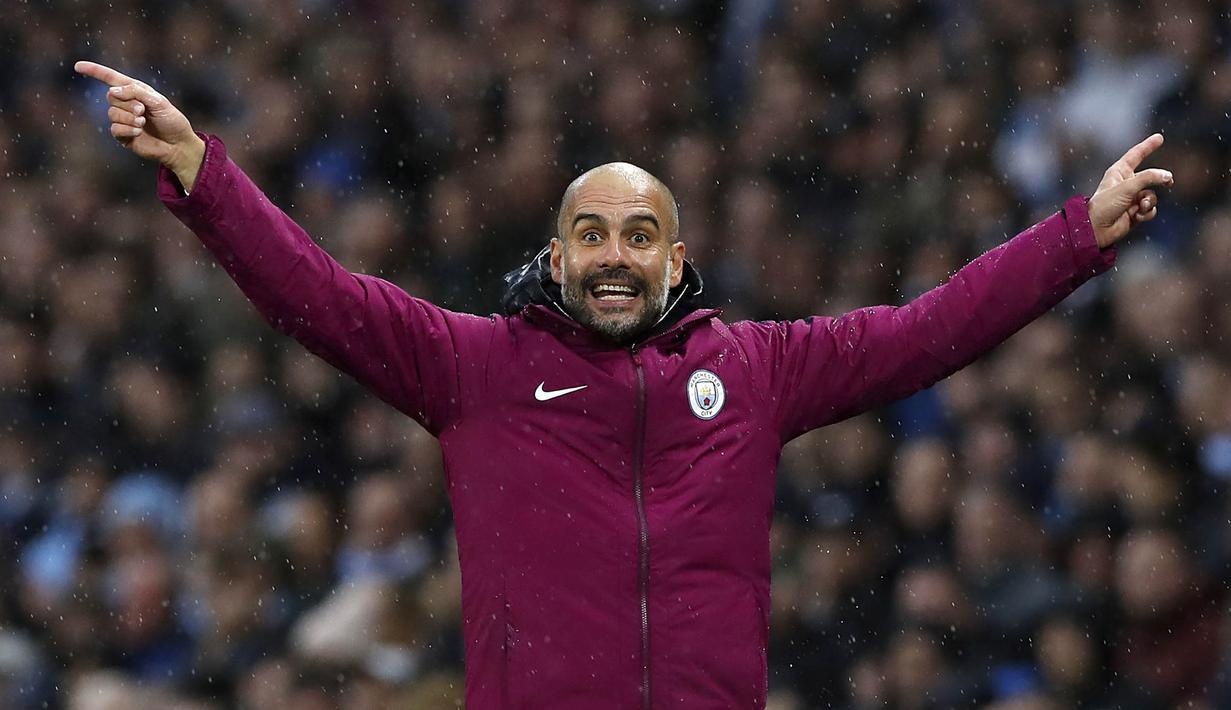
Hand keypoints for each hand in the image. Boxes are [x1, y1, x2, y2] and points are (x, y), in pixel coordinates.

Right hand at [74, 60, 205, 190]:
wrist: (178, 145)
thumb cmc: (172, 121)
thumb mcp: (158, 101)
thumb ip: (136, 92)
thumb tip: (111, 91)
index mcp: (135, 91)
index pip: (111, 78)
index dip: (94, 71)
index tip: (78, 66)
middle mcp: (127, 103)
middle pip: (111, 97)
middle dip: (127, 103)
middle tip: (143, 111)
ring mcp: (123, 119)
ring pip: (112, 113)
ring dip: (128, 118)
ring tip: (143, 122)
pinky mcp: (123, 135)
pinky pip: (114, 128)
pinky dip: (127, 129)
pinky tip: (139, 132)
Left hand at [1087, 133, 1174, 248]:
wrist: (1096, 230)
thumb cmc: (1105, 205)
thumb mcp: (1127, 186)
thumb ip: (1149, 178)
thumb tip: (1167, 176)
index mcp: (1118, 172)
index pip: (1135, 155)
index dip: (1147, 146)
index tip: (1159, 137)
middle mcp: (1126, 184)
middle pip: (1149, 176)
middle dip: (1159, 179)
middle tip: (1169, 181)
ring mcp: (1131, 198)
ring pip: (1152, 195)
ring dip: (1149, 201)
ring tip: (1140, 206)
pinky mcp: (1135, 212)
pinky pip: (1150, 209)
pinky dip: (1147, 212)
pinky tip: (1137, 216)